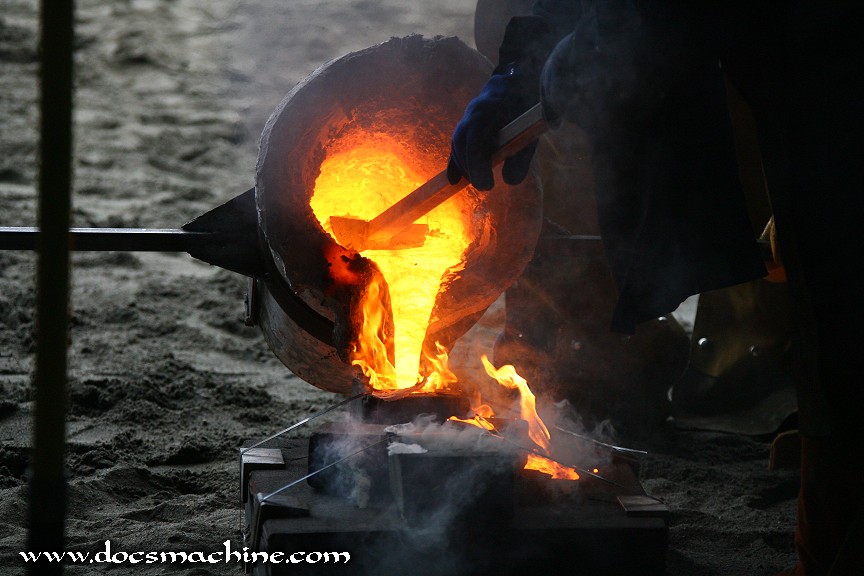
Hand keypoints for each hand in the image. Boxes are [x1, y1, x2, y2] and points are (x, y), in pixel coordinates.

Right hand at [447, 66, 538, 190]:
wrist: (516, 83)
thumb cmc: (525, 108)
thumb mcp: (531, 130)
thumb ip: (522, 156)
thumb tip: (510, 181)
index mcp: (489, 109)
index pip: (475, 139)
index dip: (477, 164)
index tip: (487, 185)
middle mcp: (473, 112)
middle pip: (462, 143)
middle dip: (470, 168)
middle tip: (484, 186)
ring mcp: (466, 117)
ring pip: (457, 144)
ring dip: (464, 165)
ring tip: (477, 181)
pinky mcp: (466, 124)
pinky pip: (456, 144)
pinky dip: (455, 162)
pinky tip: (454, 180)